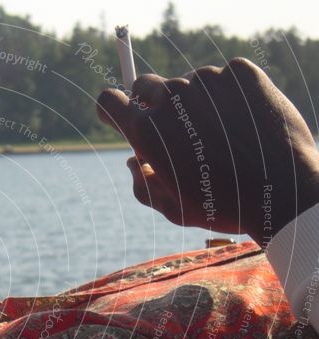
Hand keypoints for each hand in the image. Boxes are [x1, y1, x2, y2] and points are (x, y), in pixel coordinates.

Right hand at [97, 58, 318, 245]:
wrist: (285, 191)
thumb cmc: (224, 206)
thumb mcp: (173, 209)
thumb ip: (142, 186)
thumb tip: (134, 161)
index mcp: (146, 130)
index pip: (109, 100)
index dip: (112, 109)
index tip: (120, 116)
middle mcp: (171, 97)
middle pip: (146, 85)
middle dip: (152, 105)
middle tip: (177, 132)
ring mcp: (207, 80)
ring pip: (188, 84)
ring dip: (195, 103)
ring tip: (223, 136)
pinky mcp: (240, 73)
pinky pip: (225, 78)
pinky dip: (228, 95)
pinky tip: (243, 123)